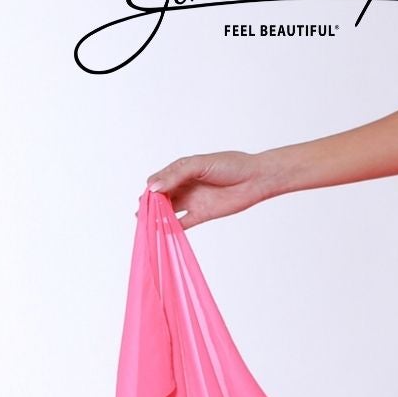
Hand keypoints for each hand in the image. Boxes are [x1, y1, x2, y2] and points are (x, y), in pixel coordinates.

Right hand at [143, 150, 277, 227]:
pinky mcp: (202, 214)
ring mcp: (193, 200)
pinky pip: (183, 223)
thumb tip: (154, 188)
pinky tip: (163, 231)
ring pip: (169, 210)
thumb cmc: (230, 165)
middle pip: (160, 197)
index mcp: (181, 170)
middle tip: (142, 213)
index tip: (146, 197)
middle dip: (149, 204)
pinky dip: (172, 228)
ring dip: (158, 217)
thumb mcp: (200, 164)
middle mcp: (184, 185)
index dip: (150, 189)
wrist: (255, 178)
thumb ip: (177, 175)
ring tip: (147, 223)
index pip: (157, 180)